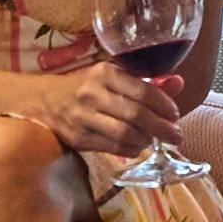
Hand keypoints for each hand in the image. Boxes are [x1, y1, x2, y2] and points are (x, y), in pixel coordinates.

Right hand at [32, 61, 163, 157]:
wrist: (44, 101)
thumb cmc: (86, 87)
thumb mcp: (113, 77)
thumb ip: (146, 82)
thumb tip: (178, 83)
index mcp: (105, 72)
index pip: (142, 90)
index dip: (164, 105)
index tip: (175, 114)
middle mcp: (93, 93)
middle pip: (136, 115)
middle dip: (161, 127)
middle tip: (176, 135)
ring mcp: (83, 117)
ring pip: (125, 134)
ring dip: (146, 140)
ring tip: (154, 140)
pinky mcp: (78, 138)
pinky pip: (112, 147)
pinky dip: (131, 149)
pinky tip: (138, 146)